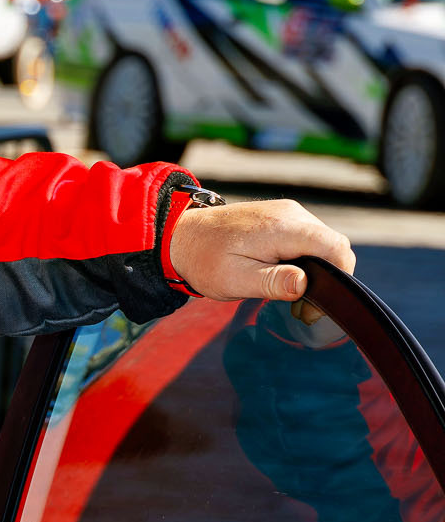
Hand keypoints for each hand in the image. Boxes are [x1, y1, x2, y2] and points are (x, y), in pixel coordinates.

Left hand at [168, 198, 355, 301]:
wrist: (180, 236)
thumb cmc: (204, 260)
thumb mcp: (235, 279)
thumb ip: (272, 281)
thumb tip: (305, 284)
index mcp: (282, 227)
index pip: (336, 246)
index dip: (341, 275)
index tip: (320, 304)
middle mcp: (290, 213)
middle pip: (332, 246)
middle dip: (328, 278)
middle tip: (303, 310)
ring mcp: (287, 212)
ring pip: (321, 243)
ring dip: (316, 270)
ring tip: (291, 296)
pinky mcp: (281, 216)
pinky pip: (307, 238)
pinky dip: (304, 259)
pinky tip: (285, 277)